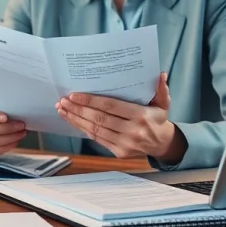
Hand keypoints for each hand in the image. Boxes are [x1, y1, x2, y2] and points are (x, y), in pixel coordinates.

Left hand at [56, 72, 184, 161]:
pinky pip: (97, 139)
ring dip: (76, 119)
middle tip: (63, 100)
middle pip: (99, 119)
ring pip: (95, 130)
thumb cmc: (158, 119)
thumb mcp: (163, 102)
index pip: (110, 106)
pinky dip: (83, 129)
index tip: (74, 95)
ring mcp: (125, 144)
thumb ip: (161, 88)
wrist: (162, 144)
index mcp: (141, 116)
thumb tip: (160, 74)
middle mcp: (132, 131)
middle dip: (78, 109)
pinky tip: (73, 121)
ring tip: (62, 110)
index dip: (90, 101)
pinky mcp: (119, 152)